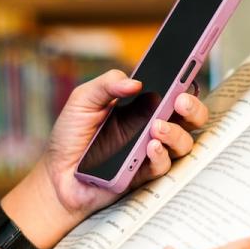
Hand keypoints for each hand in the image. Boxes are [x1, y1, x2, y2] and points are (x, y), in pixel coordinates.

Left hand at [44, 68, 209, 218]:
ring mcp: (151, 151)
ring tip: (157, 127)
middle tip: (181, 102)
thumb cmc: (71, 135)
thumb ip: (106, 84)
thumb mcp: (83, 100)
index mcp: (142, 106)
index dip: (185, 83)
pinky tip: (150, 147)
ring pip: (183, 143)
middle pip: (190, 118)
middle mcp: (153, 128)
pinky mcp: (144, 174)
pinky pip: (164, 166)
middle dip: (193, 108)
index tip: (187, 73)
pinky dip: (160, 155)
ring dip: (175, 133)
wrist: (56, 173)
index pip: (173, 92)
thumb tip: (134, 82)